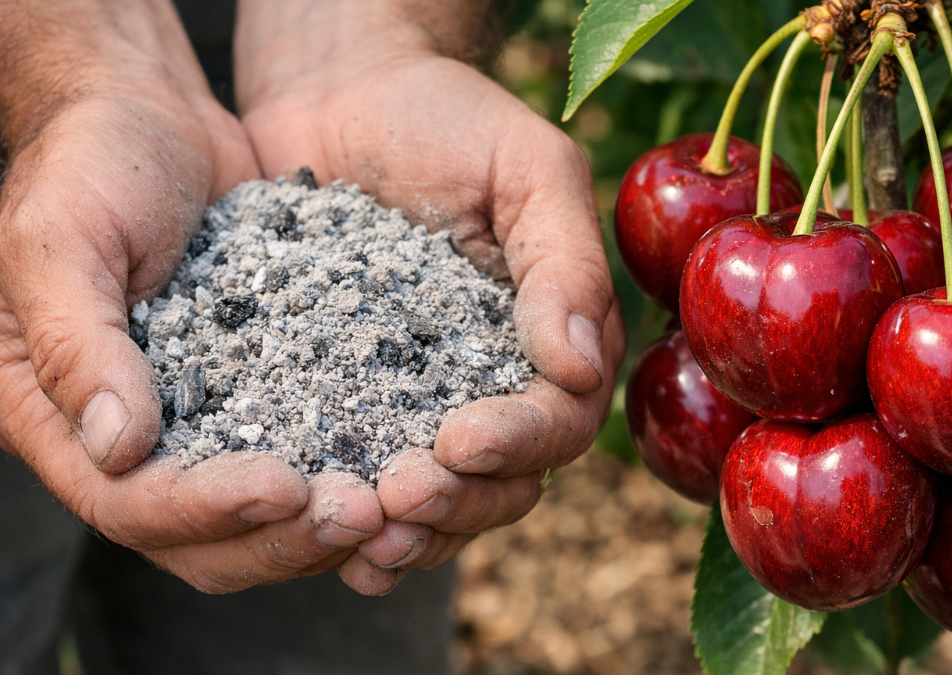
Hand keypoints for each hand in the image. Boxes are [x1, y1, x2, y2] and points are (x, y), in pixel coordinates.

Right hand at [0, 0, 384, 592]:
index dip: (205, 510)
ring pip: (263, 520)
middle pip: (204, 542)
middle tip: (367, 513)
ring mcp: (201, 427)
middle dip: (284, 538)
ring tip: (397, 500)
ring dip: (326, 524)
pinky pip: (306, 455)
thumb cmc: (89, 163)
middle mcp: (130, 445)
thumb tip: (119, 450)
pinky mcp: (262, 398)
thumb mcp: (61, 238)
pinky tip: (410, 460)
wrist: (150, 119)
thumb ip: (79, 343)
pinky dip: (350, 471)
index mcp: (59, 420)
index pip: (130, 505)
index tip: (283, 488)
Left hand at [236, 1, 624, 593]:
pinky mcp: (354, 402)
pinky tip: (325, 542)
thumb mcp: (525, 167)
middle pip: (506, 480)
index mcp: (554, 336)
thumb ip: (562, 262)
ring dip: (412, 532)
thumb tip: (582, 368)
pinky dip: (357, 524)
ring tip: (364, 540)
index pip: (560, 417)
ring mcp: (425, 400)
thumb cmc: (445, 116)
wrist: (339, 94)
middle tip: (397, 499)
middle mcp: (498, 382)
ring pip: (444, 500)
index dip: (519, 442)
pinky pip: (366, 477)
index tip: (459, 442)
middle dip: (458, 501)